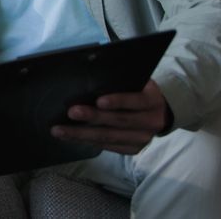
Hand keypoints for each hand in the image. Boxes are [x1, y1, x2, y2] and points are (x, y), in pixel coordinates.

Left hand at [51, 79, 170, 154]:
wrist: (159, 113)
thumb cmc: (140, 92)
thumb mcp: (138, 82)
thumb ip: (122, 80)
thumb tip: (93, 71)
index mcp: (153, 101)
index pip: (136, 101)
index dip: (118, 101)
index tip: (99, 101)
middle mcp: (151, 122)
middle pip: (119, 121)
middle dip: (93, 117)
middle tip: (72, 112)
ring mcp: (142, 139)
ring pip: (109, 137)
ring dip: (82, 134)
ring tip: (60, 130)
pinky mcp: (132, 149)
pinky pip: (107, 146)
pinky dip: (87, 141)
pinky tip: (70, 137)